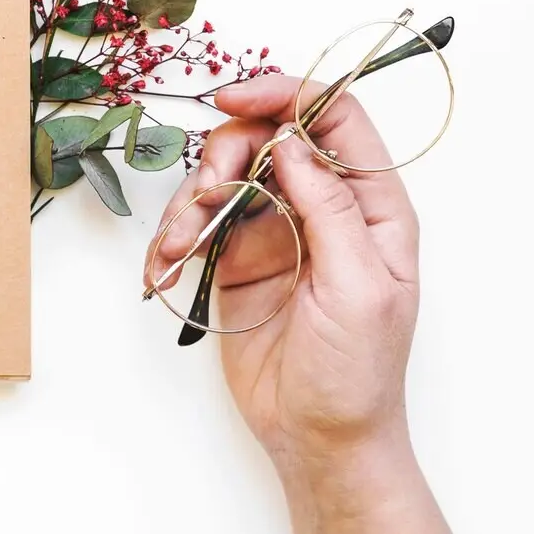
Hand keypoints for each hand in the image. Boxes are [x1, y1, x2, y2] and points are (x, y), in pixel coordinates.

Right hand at [146, 74, 448, 533]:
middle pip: (265, 135)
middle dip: (225, 154)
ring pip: (222, 171)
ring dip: (191, 199)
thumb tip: (290, 141)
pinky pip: (195, 218)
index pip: (333, 117)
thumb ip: (328, 207)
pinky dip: (172, 234)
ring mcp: (274, 225)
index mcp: (370, 204)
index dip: (285, 94)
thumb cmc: (358, 374)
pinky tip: (163, 264)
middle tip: (208, 195)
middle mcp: (320, 203)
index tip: (234, 100)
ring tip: (180, 244)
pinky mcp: (235, 253)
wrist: (318, 440)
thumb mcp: (357, 287)